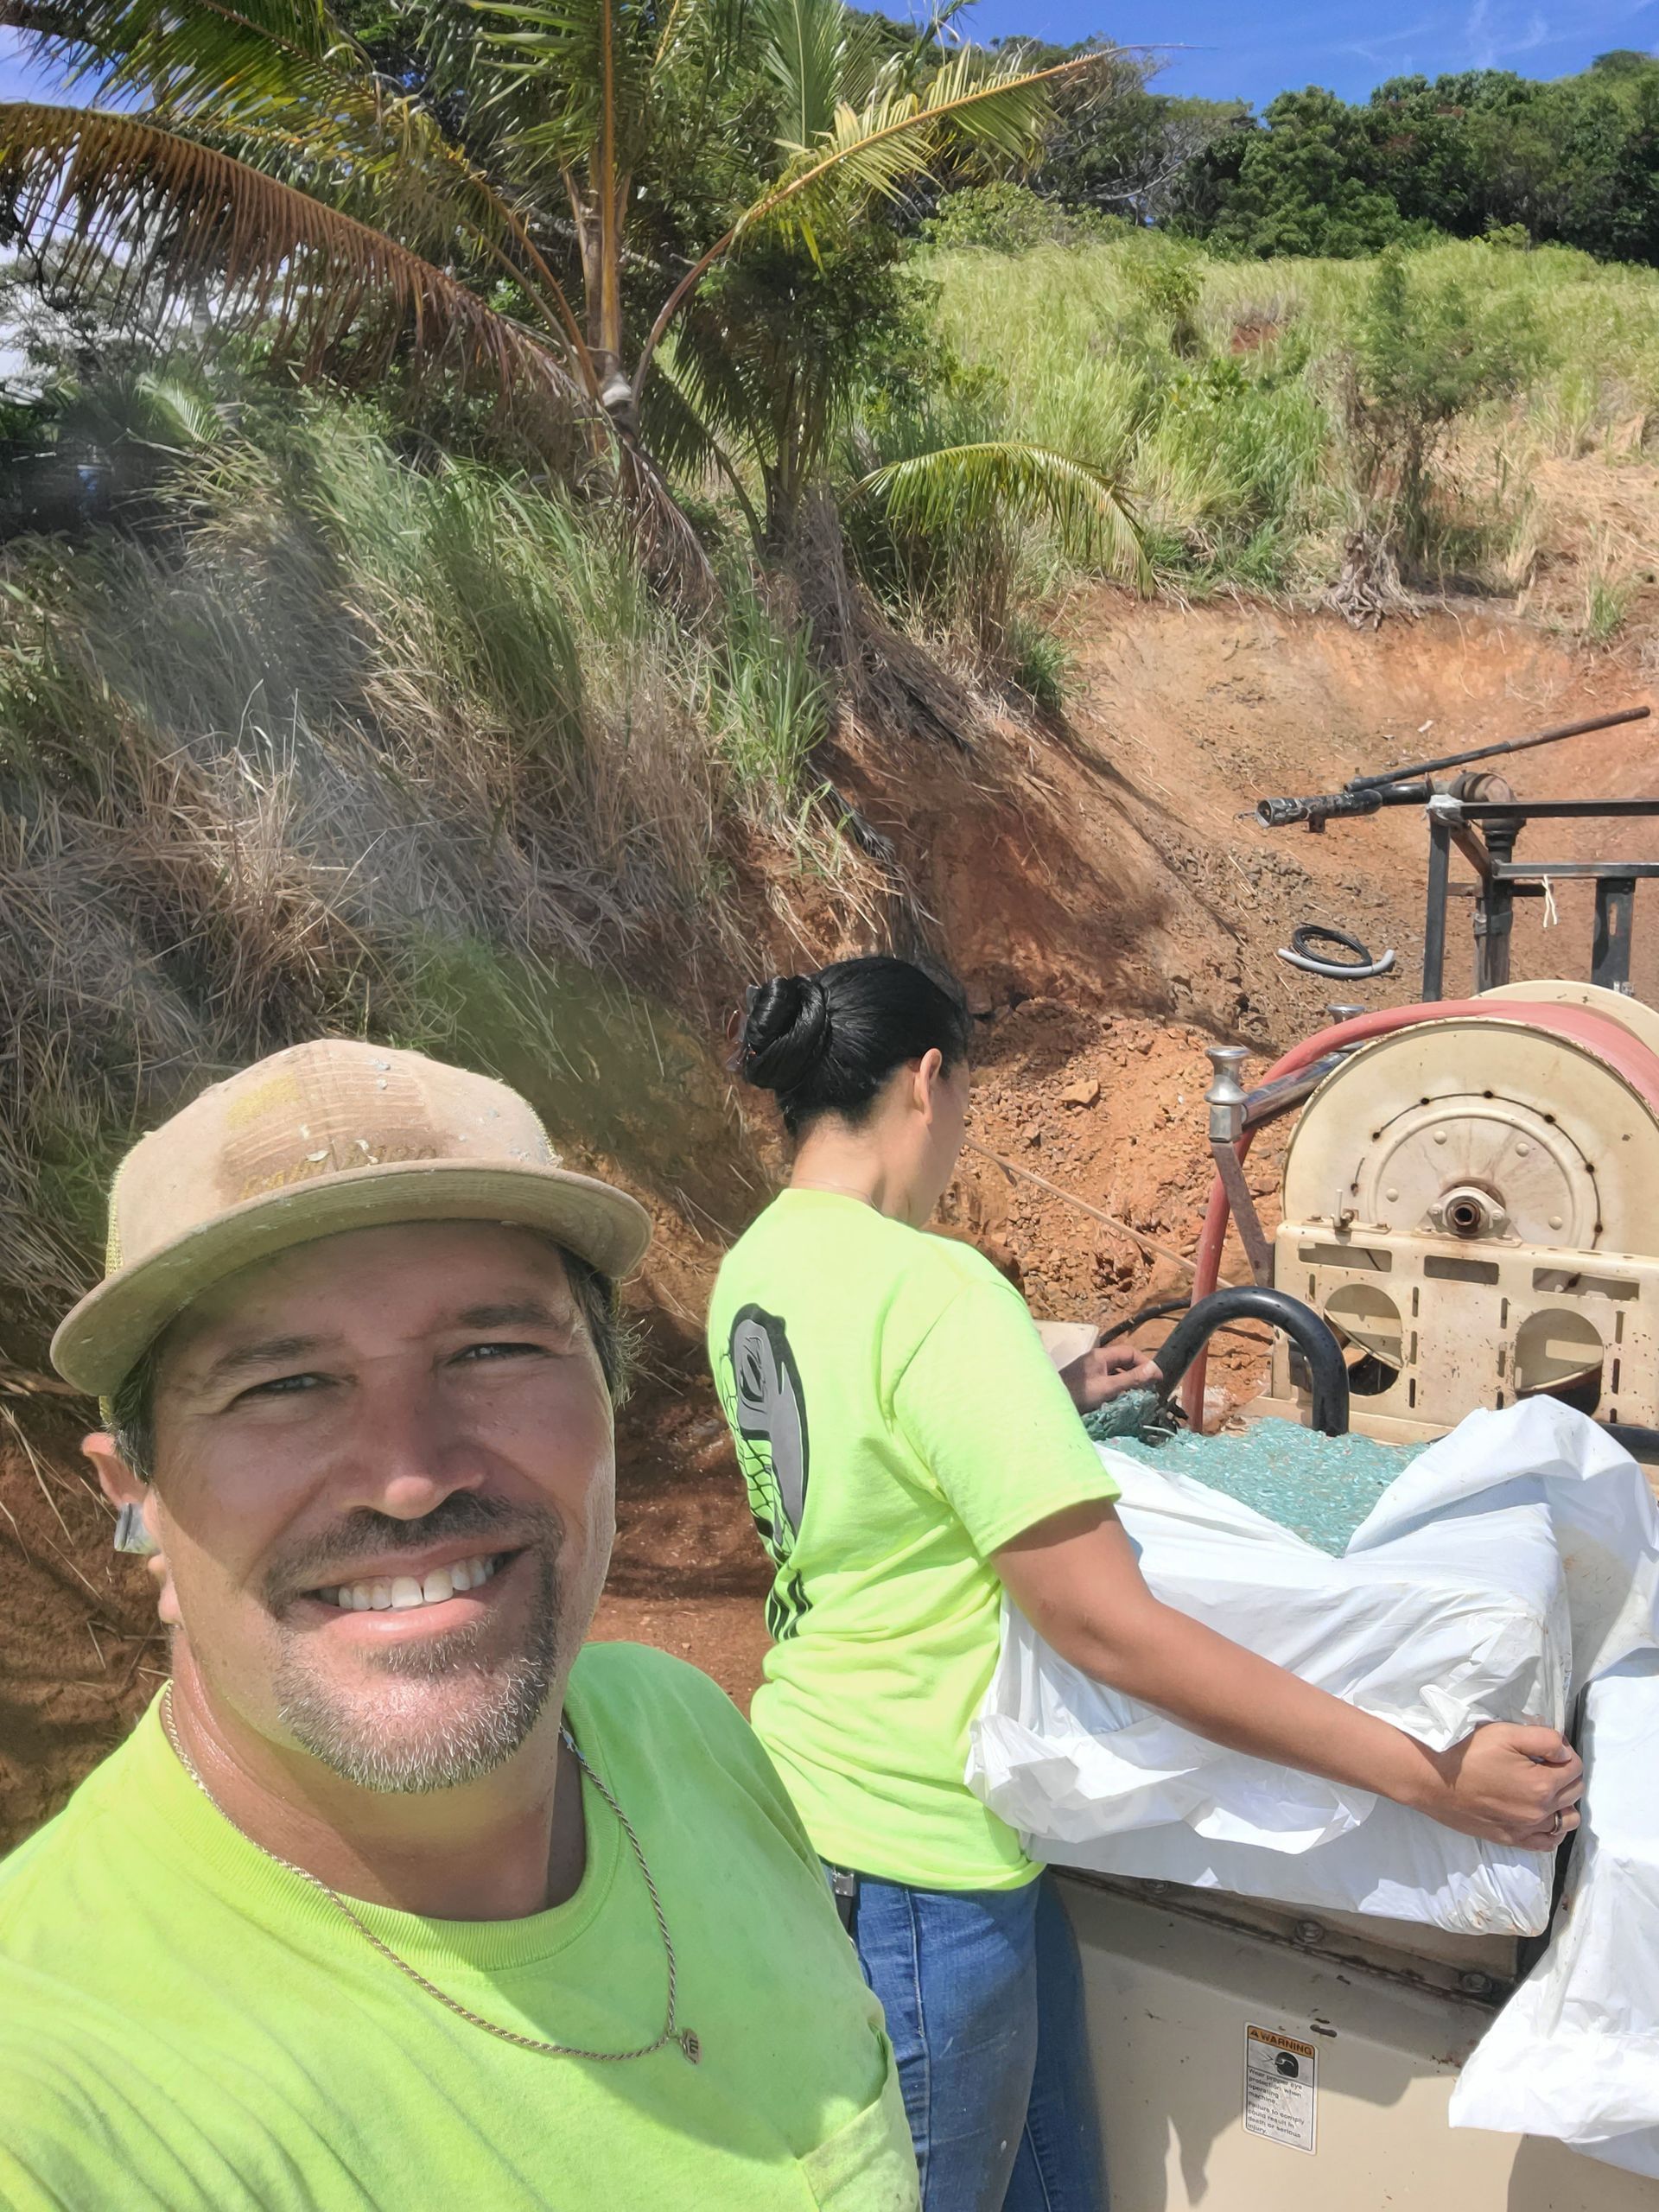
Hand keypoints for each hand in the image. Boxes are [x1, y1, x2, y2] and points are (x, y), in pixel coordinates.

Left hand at [1060, 1339, 1163, 1413]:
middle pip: (1123, 1361)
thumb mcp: (1108, 1388)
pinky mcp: (1086, 1382)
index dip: (1145, 1364)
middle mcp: (1096, 1359)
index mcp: (1101, 1355)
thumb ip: (1131, 1379)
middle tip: (1150, 1389)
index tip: (1157, 1379)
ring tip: (1140, 1396)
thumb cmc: (1079, 1394)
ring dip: (1128, 1381)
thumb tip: (1155, 1370)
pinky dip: (1117, 1387)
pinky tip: (1122, 1399)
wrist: (1051, 1405)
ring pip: (1116, 1372)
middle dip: (1138, 1373)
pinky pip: (1107, 1380)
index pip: (1130, 1352)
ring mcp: (1090, 1370)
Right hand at [1412, 1722, 1583, 1849]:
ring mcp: (1526, 1829)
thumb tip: (1565, 1750)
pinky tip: (1540, 1814)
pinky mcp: (1511, 1839)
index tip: (1546, 1747)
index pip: (1575, 1767)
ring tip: (1542, 1788)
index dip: (1564, 1753)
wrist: (1432, 1779)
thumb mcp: (1506, 1733)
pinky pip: (1548, 1842)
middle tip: (1542, 1762)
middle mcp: (1540, 1812)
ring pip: (1567, 1820)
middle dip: (1565, 1774)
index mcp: (1542, 1784)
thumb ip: (1544, 1739)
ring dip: (1563, 1803)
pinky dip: (1553, 1829)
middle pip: (1574, 1792)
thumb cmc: (1467, 1752)